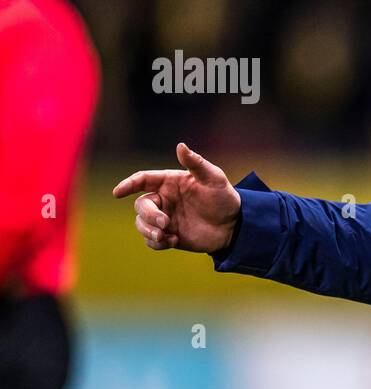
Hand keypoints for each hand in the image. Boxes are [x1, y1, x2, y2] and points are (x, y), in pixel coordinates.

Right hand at [112, 142, 241, 253]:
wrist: (234, 225)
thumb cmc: (224, 198)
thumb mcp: (213, 178)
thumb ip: (196, 163)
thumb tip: (180, 145)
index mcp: (169, 182)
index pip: (142, 180)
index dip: (128, 184)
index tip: (118, 192)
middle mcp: (164, 199)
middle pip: (141, 206)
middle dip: (149, 215)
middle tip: (166, 223)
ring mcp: (165, 218)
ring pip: (142, 224)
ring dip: (149, 231)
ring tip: (165, 236)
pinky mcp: (168, 235)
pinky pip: (151, 241)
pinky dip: (157, 243)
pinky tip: (174, 241)